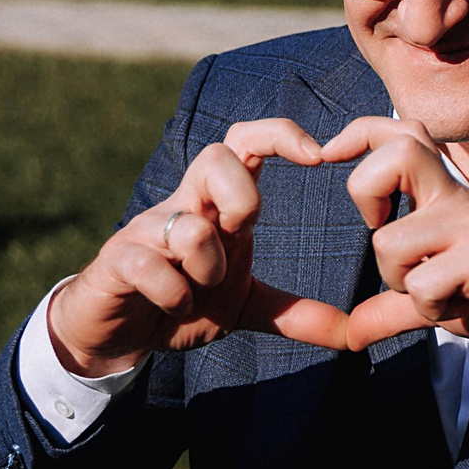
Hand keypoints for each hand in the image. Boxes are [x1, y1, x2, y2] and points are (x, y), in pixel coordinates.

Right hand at [47, 119, 353, 373]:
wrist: (114, 334)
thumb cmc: (180, 303)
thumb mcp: (245, 308)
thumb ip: (296, 314)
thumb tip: (354, 333)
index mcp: (219, 206)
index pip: (245, 141)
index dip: (280, 134)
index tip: (319, 155)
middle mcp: (185, 206)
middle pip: (216, 156)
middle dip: (243, 199)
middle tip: (242, 238)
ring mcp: (147, 230)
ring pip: (192, 225)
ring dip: (208, 269)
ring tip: (198, 293)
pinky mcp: (116, 259)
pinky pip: (152, 266)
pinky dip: (174, 295)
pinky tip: (174, 308)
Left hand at [318, 116, 468, 385]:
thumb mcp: (437, 297)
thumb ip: (389, 306)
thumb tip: (346, 330)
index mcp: (444, 197)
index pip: (399, 134)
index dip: (357, 132)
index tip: (328, 152)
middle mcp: (457, 199)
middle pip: (394, 152)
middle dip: (364, 191)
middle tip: (380, 227)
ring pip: (389, 241)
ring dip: (400, 283)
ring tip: (437, 293)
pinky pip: (420, 284)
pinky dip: (429, 309)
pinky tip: (461, 307)